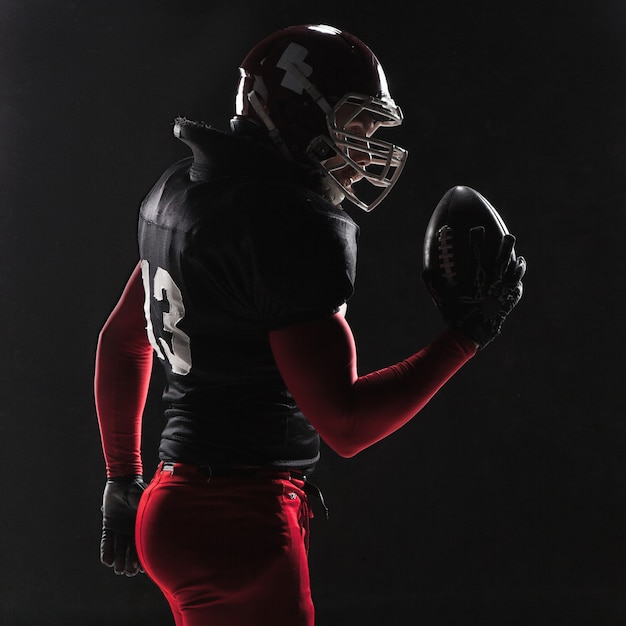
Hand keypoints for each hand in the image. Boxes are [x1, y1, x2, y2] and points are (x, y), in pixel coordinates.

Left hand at [100, 476, 146, 575]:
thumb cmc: (135, 490)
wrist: (122, 481)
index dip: (142, 557)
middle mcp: (131, 528)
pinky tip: (106, 561)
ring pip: (119, 547)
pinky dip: (106, 550)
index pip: (142, 543)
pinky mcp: (108, 525)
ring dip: (118, 559)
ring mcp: (119, 527)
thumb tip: (156, 522)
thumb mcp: (142, 501)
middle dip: (130, 562)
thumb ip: (145, 511)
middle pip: (130, 549)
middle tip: (129, 572)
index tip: (142, 568)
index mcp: (141, 524)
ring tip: (118, 570)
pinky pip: (106, 541)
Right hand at [424, 227, 525, 348]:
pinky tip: (519, 267)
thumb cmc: (454, 315)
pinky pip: (516, 285)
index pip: (476, 255)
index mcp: (474, 280)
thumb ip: (432, 283)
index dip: (477, 240)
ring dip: (514, 259)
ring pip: (512, 271)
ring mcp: (502, 292)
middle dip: (505, 246)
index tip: (477, 229)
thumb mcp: (440, 299)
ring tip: (515, 250)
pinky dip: (518, 275)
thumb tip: (426, 270)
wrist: (470, 334)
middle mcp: (490, 284)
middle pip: (501, 260)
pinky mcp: (508, 300)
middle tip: (508, 236)